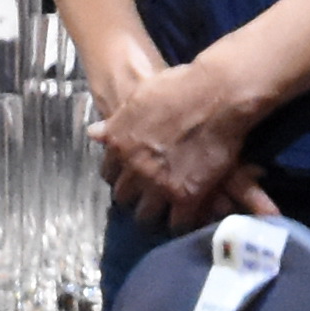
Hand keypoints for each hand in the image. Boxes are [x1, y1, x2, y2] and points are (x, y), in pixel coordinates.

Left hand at [91, 39, 261, 225]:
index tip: (128, 177)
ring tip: (164, 211)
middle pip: (123, 197)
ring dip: (154, 213)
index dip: (119, 176)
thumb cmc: (179, 88)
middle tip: (147, 195)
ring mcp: (158, 184)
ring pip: (146, 214)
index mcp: (119, 143)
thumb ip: (116, 123)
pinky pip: (176, 222)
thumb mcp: (139, 99)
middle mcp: (134, 167)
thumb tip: (93, 133)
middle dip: (134, 196)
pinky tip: (186, 217)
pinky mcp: (185, 195)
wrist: (216, 94)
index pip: (108, 173)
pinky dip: (180, 222)